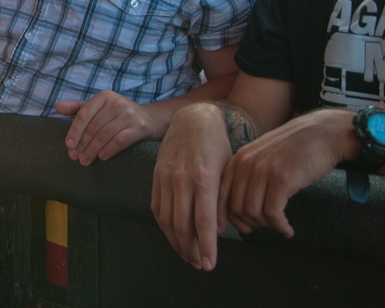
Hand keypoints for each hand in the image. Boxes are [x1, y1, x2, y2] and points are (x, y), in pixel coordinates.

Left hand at [56, 90, 163, 165]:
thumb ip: (78, 108)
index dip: (74, 131)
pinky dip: (109, 150)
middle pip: (93, 127)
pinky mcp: (140, 127)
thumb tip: (57, 107)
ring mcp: (130, 114)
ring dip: (93, 150)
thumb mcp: (100, 107)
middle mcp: (117, 102)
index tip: (68, 145)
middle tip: (74, 157)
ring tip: (85, 161)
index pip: (84, 114)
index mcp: (104, 96)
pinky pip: (120, 141)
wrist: (150, 119)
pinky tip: (102, 157)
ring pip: (105, 135)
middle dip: (82, 144)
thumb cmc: (118, 115)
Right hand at [151, 103, 230, 270]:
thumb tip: (218, 230)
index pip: (204, 221)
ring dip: (176, 242)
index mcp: (204, 178)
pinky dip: (164, 226)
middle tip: (199, 265)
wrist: (193, 120)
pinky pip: (157, 208)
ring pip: (167, 219)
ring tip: (187, 255)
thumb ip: (223, 201)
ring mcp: (166, 177)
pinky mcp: (156, 176)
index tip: (210, 264)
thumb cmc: (217, 146)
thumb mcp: (228, 172)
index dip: (207, 246)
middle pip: (182, 225)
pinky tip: (174, 236)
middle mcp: (182, 179)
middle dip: (191, 250)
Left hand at [219, 108, 355, 239]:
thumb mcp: (264, 155)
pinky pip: (272, 213)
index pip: (220, 194)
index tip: (241, 228)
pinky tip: (288, 230)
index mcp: (239, 158)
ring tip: (279, 225)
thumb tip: (238, 207)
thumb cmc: (296, 149)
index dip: (226, 216)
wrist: (324, 133)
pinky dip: (280, 227)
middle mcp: (247, 163)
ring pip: (253, 212)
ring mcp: (263, 170)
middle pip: (236, 207)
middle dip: (250, 223)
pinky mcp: (282, 179)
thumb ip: (249, 174)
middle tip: (266, 226)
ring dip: (266, 225)